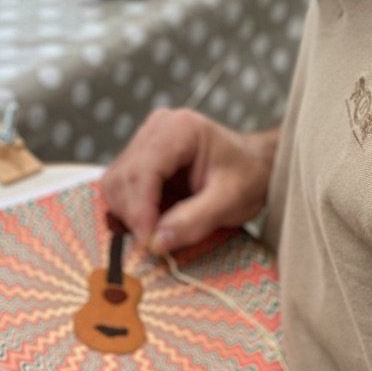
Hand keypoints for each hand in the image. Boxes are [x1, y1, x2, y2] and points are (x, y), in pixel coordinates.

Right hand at [100, 109, 278, 253]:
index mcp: (181, 129)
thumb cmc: (248, 176)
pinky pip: (121, 186)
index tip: (148, 242)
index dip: (140, 210)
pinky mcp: (142, 155)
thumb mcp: (230, 201)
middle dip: (134, 214)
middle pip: (123, 176)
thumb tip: (155, 242)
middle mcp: (158, 127)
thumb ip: (194, 220)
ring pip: (116, 182)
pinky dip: (130, 209)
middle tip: (154, 243)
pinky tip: (152, 220)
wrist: (255, 165)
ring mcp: (147, 139)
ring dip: (128, 214)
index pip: (143, 171)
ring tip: (156, 231)